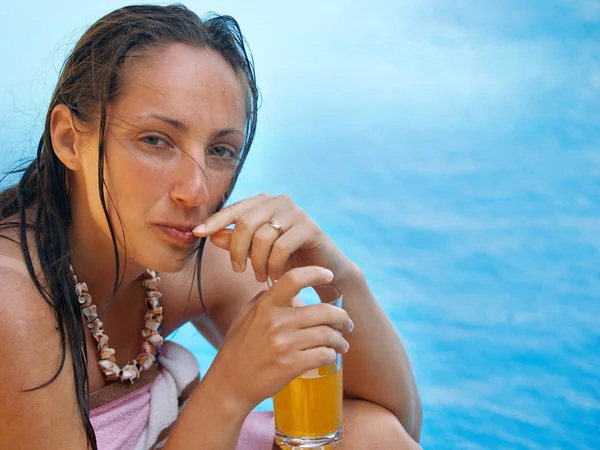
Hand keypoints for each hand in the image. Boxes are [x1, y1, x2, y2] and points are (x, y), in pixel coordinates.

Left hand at [193, 194, 357, 285]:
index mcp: (264, 202)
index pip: (234, 209)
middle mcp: (280, 201)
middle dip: (237, 250)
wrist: (323, 270)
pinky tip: (274, 276)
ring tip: (258, 276)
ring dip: (256, 262)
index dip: (214, 221)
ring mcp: (296, 212)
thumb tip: (211, 235)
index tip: (196, 234)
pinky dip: (273, 265)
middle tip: (238, 270)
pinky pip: (281, 247)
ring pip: (262, 237)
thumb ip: (235, 241)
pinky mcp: (310, 228)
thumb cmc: (286, 259)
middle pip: (245, 223)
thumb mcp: (256, 251)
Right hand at [205, 266, 353, 414]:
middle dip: (342, 318)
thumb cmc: (237, 349)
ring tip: (342, 344)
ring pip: (328, 335)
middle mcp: (276, 322)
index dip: (316, 273)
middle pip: (324, 311)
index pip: (294, 279)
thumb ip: (263, 299)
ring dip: (341, 340)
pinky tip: (331, 356)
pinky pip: (323, 355)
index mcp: (266, 306)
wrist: (229, 384)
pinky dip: (331, 355)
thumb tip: (284, 287)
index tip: (329, 275)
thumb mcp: (244, 316)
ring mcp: (284, 344)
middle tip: (347, 324)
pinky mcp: (290, 366)